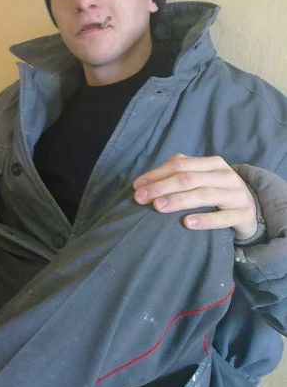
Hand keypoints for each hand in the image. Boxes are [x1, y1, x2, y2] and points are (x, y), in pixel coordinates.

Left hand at [133, 154, 256, 239]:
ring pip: (205, 195)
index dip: (156, 175)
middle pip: (189, 179)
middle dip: (161, 187)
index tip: (136, 187)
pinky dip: (205, 220)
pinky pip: (223, 217)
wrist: (249, 211)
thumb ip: (178, 175)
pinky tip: (187, 222)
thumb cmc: (216, 193)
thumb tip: (145, 182)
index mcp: (212, 164)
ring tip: (158, 207)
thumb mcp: (200, 179)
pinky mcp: (243, 214)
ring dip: (179, 200)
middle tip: (141, 199)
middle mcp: (226, 176)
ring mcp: (237, 195)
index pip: (180, 165)